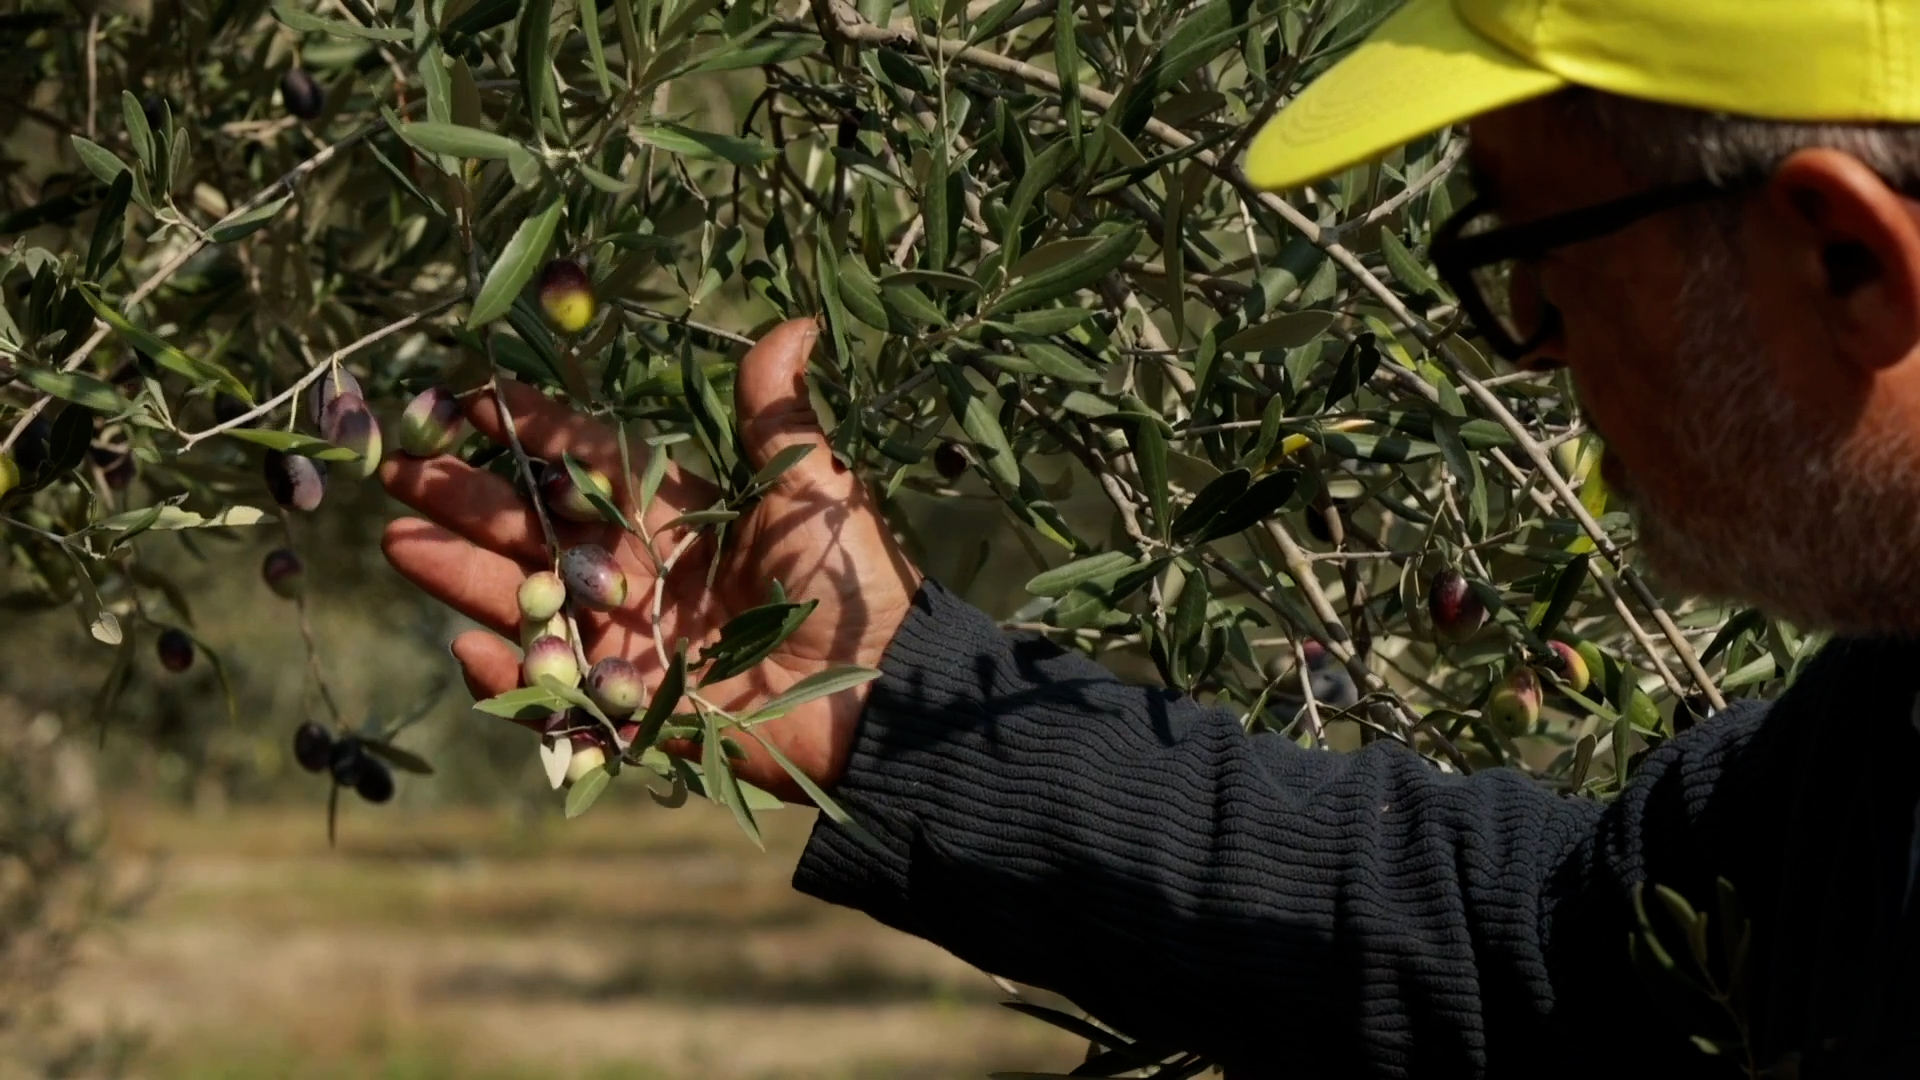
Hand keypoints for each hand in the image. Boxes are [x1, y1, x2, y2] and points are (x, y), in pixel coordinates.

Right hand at [379, 318, 923, 800]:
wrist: (881, 693)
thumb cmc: (852, 583)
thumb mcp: (811, 487)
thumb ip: (777, 414)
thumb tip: (795, 320)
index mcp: (674, 517)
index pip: (584, 463)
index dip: (528, 430)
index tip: (466, 396)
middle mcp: (639, 576)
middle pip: (534, 530)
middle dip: (465, 499)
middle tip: (395, 468)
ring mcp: (627, 643)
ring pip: (527, 603)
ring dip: (461, 574)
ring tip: (396, 539)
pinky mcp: (631, 709)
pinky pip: (557, 695)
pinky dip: (511, 677)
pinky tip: (466, 645)